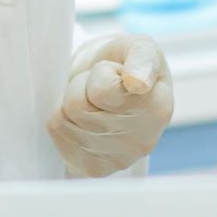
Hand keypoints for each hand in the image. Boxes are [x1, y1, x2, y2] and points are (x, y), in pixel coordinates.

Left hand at [48, 33, 173, 177]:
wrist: (110, 87)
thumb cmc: (126, 64)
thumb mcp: (139, 47)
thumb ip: (141, 58)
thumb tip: (137, 83)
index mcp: (159, 109)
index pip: (102, 91)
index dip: (101, 73)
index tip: (119, 73)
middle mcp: (143, 141)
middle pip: (77, 106)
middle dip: (83, 86)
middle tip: (102, 87)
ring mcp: (118, 160)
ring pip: (63, 120)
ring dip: (72, 101)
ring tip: (93, 101)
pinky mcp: (94, 169)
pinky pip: (57, 135)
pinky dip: (64, 119)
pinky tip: (85, 119)